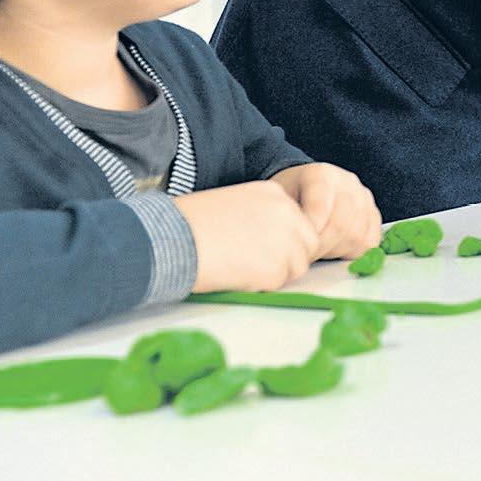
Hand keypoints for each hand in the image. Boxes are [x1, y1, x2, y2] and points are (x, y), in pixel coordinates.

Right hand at [173, 181, 321, 292]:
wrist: (173, 238)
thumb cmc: (191, 222)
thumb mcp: (234, 205)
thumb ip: (260, 218)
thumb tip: (271, 241)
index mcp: (275, 194)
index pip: (299, 221)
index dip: (284, 239)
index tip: (263, 247)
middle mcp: (287, 214)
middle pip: (307, 243)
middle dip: (289, 257)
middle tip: (257, 263)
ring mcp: (285, 241)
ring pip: (297, 266)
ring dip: (276, 273)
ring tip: (243, 268)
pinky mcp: (275, 268)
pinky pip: (279, 284)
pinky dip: (261, 285)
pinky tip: (236, 275)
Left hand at [271, 162, 383, 260]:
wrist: (302, 189)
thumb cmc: (290, 196)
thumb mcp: (279, 200)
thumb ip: (285, 216)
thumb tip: (293, 243)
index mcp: (321, 175)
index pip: (320, 209)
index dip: (309, 233)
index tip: (298, 245)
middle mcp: (347, 182)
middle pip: (341, 224)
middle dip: (322, 247)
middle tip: (306, 255)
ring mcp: (364, 197)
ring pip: (357, 235)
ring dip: (337, 251)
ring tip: (320, 251)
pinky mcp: (373, 213)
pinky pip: (371, 241)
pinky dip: (354, 251)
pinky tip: (337, 249)